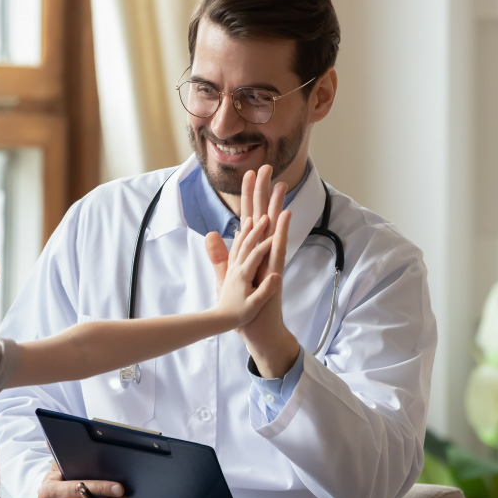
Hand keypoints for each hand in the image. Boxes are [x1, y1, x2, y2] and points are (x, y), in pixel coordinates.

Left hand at [205, 212, 280, 329]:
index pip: (256, 254)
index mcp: (243, 275)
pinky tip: (239, 234)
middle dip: (256, 230)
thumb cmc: (239, 315)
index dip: (266, 243)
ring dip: (246, 231)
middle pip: (247, 244)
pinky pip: (235, 251)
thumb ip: (265, 291)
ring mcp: (233, 269)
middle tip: (264, 216)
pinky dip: (239, 240)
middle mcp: (237, 268)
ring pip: (239, 245)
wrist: (221, 320)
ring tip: (252, 218)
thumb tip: (277, 276)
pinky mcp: (232, 272)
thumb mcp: (254, 305)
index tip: (276, 232)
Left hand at [237, 165, 299, 377]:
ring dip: (276, 204)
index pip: (249, 218)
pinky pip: (279, 248)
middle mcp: (264, 253)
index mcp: (251, 252)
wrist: (259, 331)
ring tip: (280, 182)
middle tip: (266, 166)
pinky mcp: (275, 273)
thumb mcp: (227, 276)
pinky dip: (283, 231)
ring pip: (275, 227)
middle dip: (263, 191)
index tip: (248, 174)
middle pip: (263, 216)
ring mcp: (271, 262)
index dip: (247, 198)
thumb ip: (220, 255)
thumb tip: (212, 233)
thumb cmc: (245, 307)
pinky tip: (285, 215)